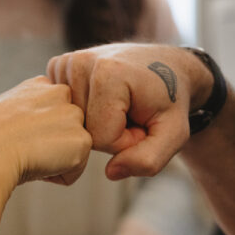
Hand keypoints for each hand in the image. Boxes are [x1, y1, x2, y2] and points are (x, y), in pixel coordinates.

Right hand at [0, 76, 92, 234]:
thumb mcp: (6, 115)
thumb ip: (30, 115)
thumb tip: (41, 135)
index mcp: (41, 84)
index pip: (52, 116)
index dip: (34, 133)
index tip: (15, 135)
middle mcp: (62, 93)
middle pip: (65, 133)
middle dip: (49, 145)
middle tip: (22, 146)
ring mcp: (74, 115)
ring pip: (71, 151)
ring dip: (54, 160)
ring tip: (29, 154)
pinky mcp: (82, 140)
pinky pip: (75, 171)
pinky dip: (57, 176)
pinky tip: (37, 163)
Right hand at [47, 44, 208, 179]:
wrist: (168, 67)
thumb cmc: (171, 101)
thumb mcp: (174, 134)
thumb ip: (149, 159)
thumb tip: (111, 172)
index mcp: (108, 74)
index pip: (100, 139)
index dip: (124, 141)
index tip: (141, 122)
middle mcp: (81, 62)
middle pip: (83, 130)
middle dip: (110, 132)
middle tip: (132, 113)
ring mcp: (67, 62)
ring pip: (72, 122)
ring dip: (97, 122)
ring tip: (120, 104)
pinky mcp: (59, 65)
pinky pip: (64, 108)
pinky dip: (84, 110)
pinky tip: (102, 97)